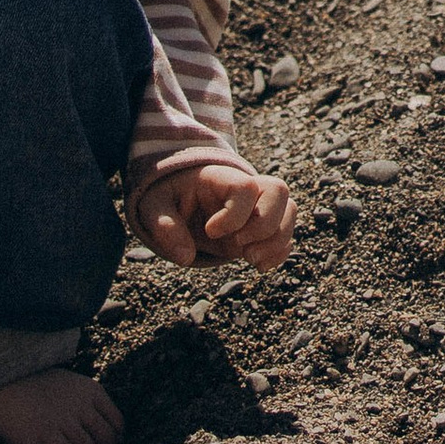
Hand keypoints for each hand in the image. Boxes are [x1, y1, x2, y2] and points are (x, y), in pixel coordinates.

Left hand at [141, 157, 297, 271]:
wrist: (180, 199)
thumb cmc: (168, 199)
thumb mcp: (154, 208)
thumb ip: (164, 227)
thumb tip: (185, 256)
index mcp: (219, 178)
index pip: (245, 187)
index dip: (234, 214)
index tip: (210, 232)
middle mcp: (246, 188)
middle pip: (279, 190)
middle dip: (264, 225)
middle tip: (237, 246)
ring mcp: (257, 206)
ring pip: (290, 210)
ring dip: (276, 241)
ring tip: (249, 259)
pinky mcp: (262, 226)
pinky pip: (287, 233)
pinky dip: (279, 253)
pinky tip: (258, 266)